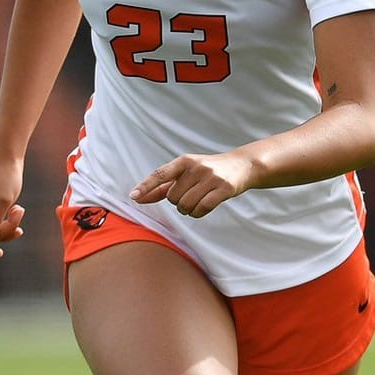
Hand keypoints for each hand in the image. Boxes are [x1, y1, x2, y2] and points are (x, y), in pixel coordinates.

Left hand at [130, 151, 257, 217]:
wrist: (242, 165)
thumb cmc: (208, 171)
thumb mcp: (185, 173)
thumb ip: (162, 186)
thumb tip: (137, 197)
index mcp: (184, 161)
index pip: (160, 174)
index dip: (146, 186)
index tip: (133, 196)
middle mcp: (196, 167)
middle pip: (173, 198)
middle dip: (178, 203)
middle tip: (191, 196)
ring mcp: (211, 178)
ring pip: (186, 205)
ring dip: (189, 210)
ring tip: (198, 201)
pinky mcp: (224, 189)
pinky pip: (202, 208)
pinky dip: (199, 213)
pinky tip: (203, 207)